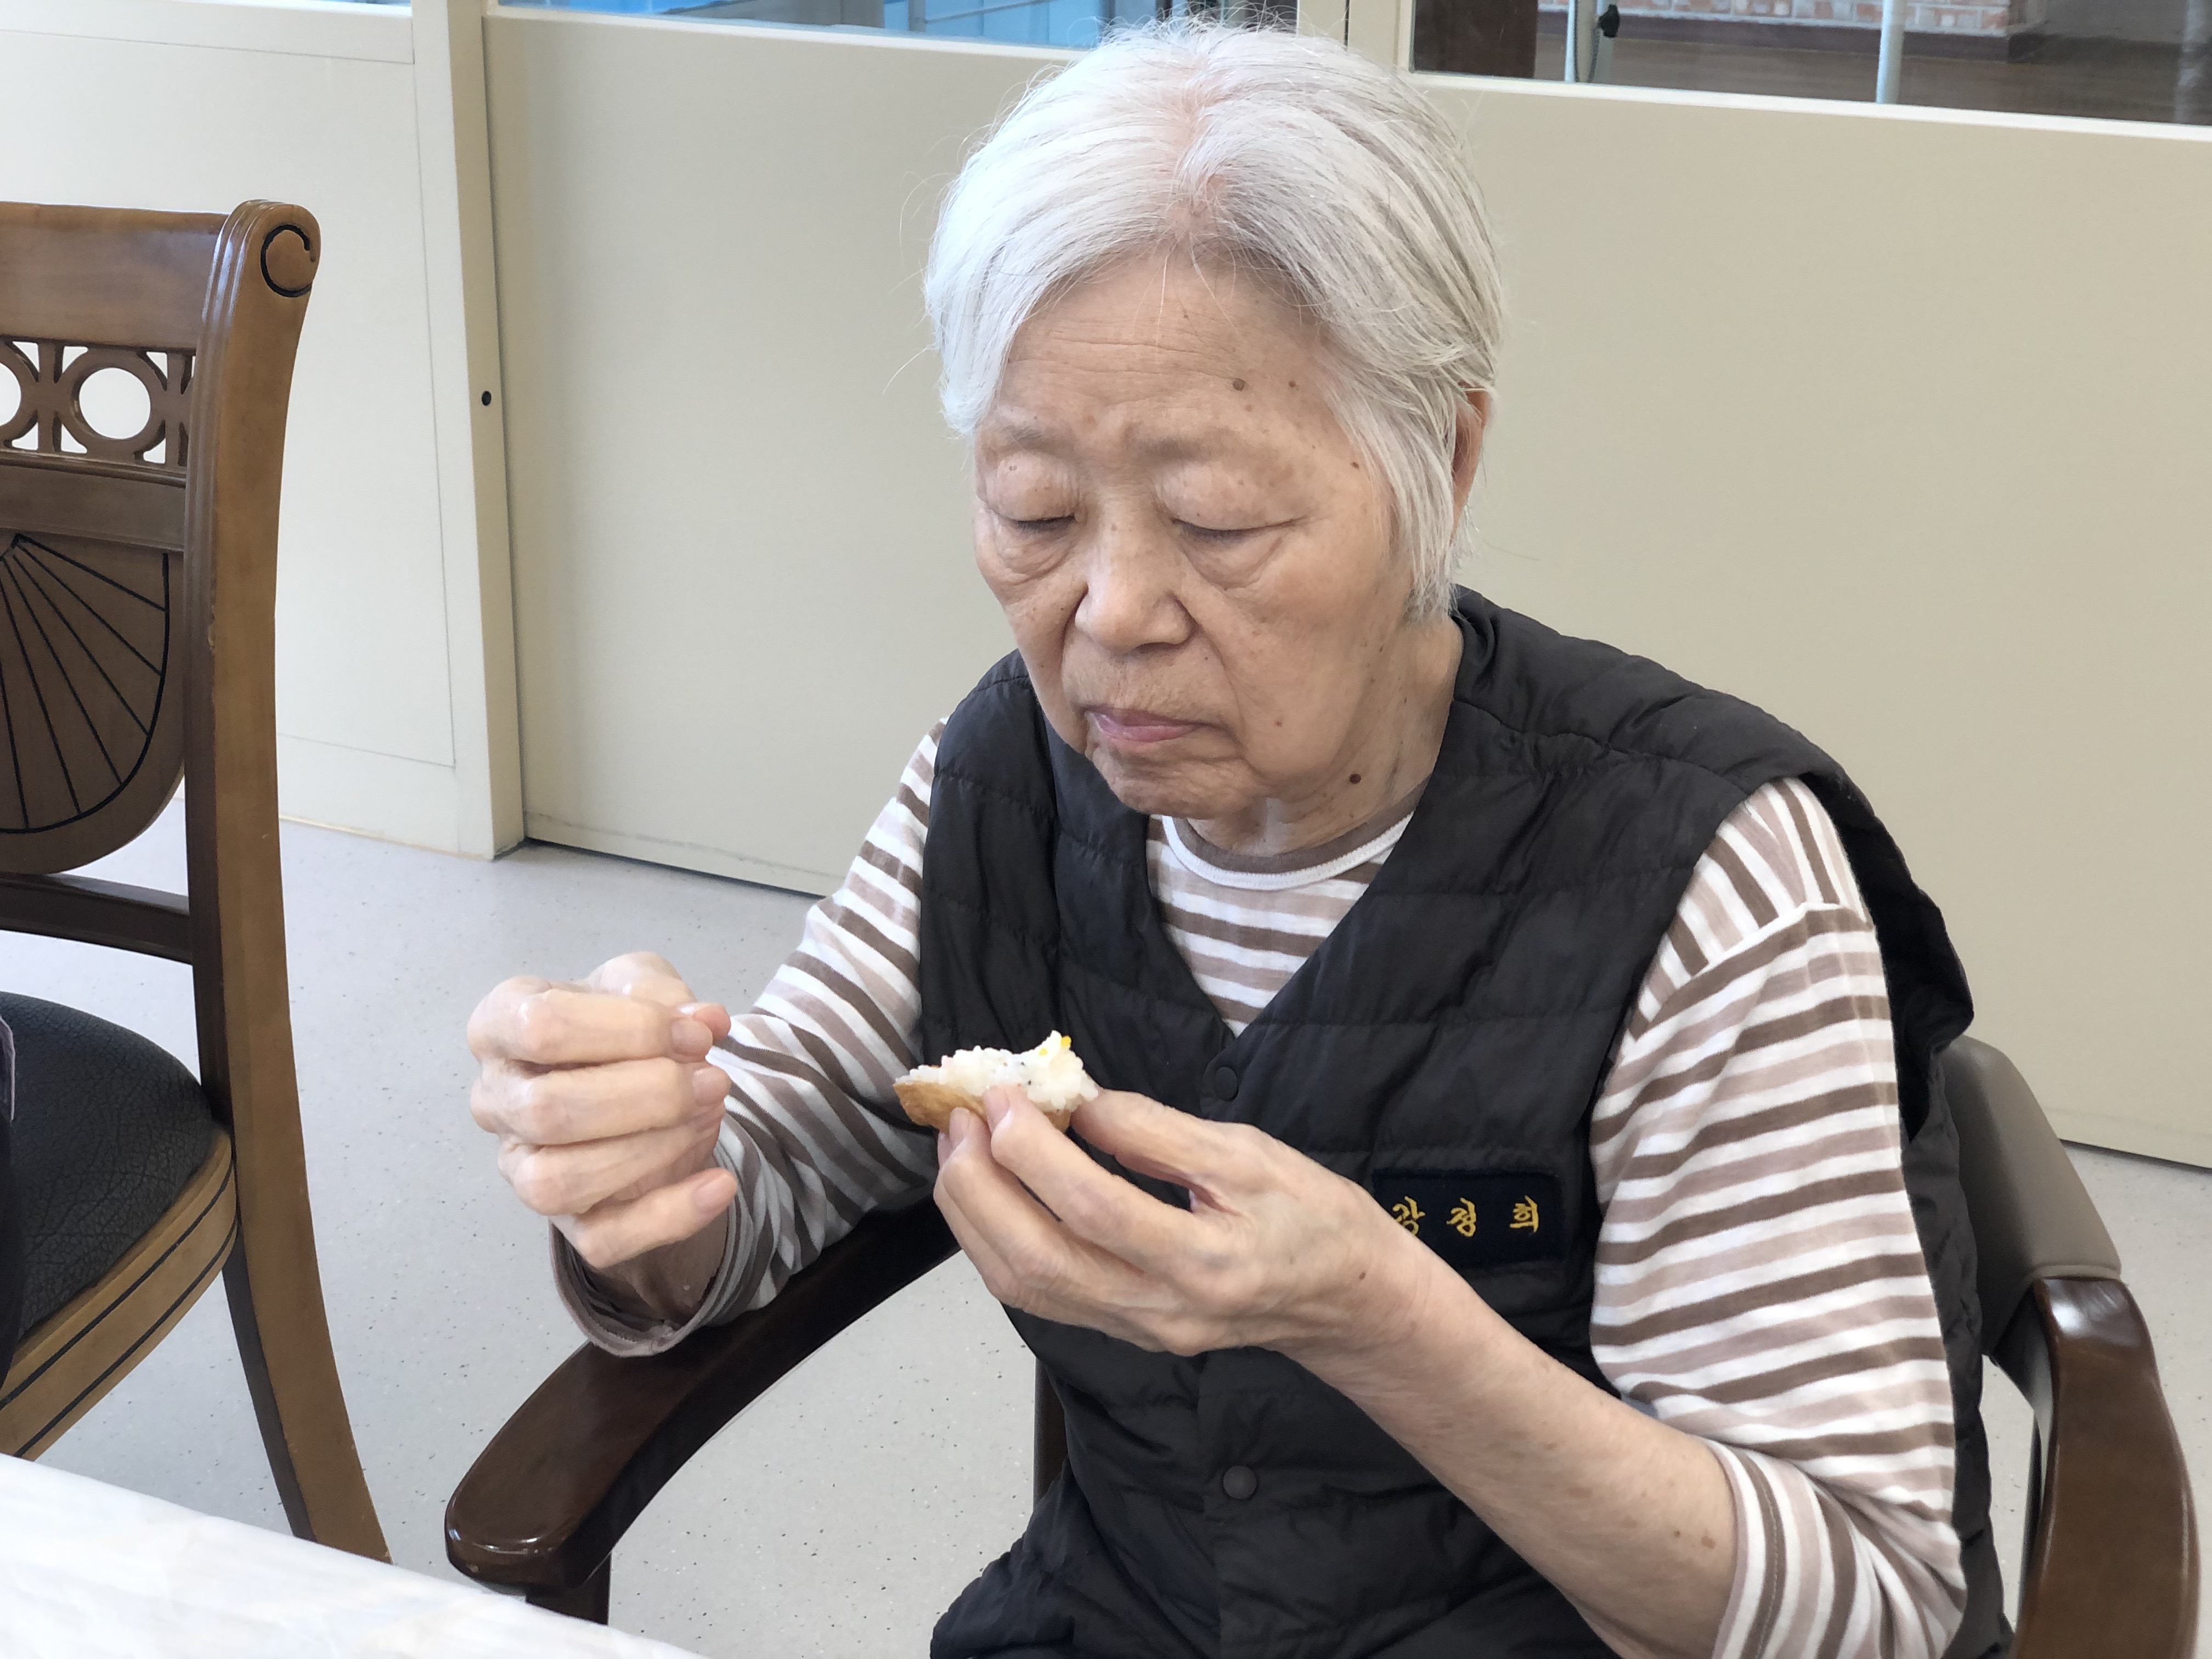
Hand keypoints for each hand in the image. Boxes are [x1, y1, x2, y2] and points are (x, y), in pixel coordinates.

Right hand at [468, 953, 739, 1294]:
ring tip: (710, 1116)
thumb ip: (664, 993)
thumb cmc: (620, 1027)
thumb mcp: (640, 985)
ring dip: (650, 1150)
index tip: (696, 1033)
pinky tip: (719, 1185)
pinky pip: (605, 1239)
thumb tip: (704, 1022)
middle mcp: (497, 1102)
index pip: (540, 1027)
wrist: (634, 1089)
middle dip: (647, 1095)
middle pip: (547, 1111)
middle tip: (712, 1080)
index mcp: (500, 1027)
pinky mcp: (569, 1224)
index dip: (630, 1030)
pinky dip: (670, 1215)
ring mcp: (524, 1170)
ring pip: (559, 1182)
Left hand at [931, 1085, 1425, 1361]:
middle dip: (981, 1185)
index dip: (1034, 1148)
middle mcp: (1160, 1309)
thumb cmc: (1311, 1217)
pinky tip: (988, 1194)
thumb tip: (1077, 1102)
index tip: (1006, 1094)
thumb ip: (1160, 1132)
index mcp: (1204, 1262)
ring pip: (1024, 1285)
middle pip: (1037, 1258)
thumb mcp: (1251, 1154)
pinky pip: (1039, 1294)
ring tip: (957, 1150)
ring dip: (974, 1216)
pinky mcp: (1123, 1331)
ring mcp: (1136, 1329)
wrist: (1346, 1302)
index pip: (1092, 1206)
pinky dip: (996, 1242)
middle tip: (961, 1119)